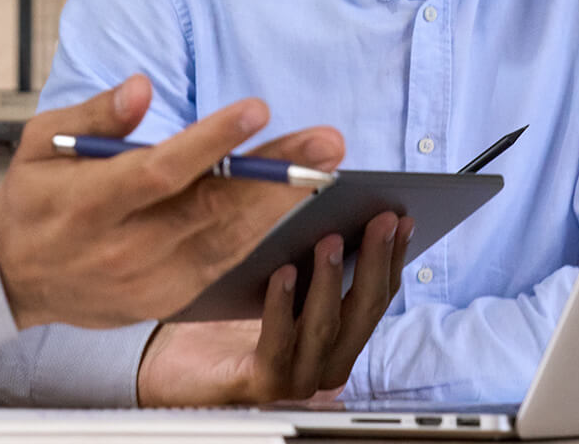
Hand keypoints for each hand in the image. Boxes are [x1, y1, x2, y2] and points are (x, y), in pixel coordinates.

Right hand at [0, 75, 344, 329]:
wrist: (14, 278)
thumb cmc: (34, 198)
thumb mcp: (41, 142)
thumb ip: (96, 115)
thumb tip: (142, 87)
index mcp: (91, 203)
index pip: (161, 171)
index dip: (212, 142)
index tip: (256, 110)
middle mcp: (125, 247)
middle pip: (211, 209)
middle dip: (274, 175)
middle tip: (325, 143)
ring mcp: (150, 279)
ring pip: (228, 239)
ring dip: (282, 203)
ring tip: (323, 167)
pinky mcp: (168, 298)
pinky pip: (225, 262)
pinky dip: (262, 233)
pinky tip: (294, 202)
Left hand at [136, 211, 415, 405]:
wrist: (176, 366)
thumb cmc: (228, 316)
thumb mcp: (277, 274)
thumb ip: (309, 250)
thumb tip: (333, 197)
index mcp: (339, 335)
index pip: (377, 295)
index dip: (392, 256)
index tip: (402, 217)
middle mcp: (327, 359)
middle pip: (362, 310)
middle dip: (374, 260)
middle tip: (379, 219)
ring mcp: (298, 375)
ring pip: (326, 327)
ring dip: (330, 279)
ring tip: (329, 238)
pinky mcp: (262, 381)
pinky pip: (278, 343)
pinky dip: (282, 306)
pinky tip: (281, 272)